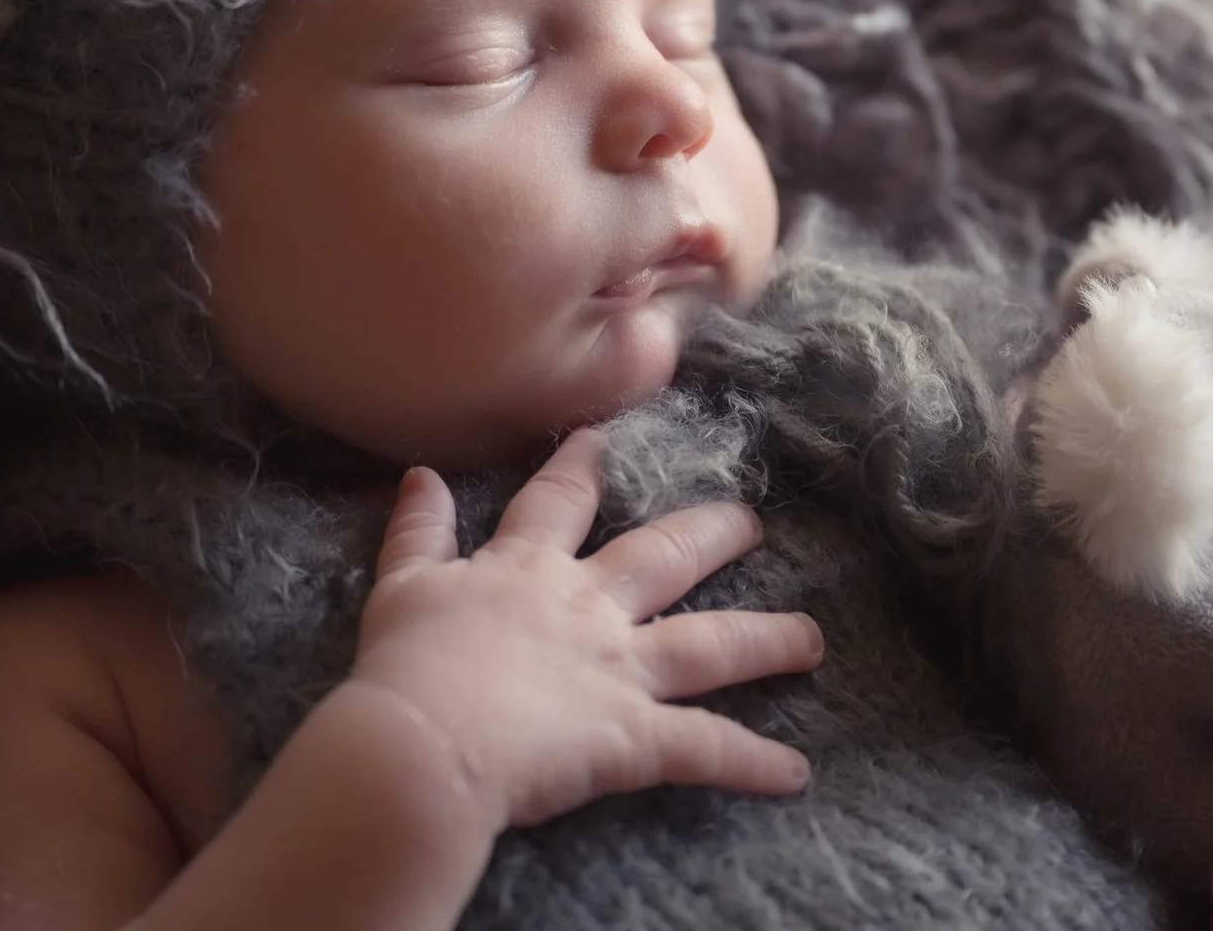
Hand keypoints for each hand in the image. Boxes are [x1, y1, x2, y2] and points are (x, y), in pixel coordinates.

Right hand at [342, 426, 824, 832]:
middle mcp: (588, 607)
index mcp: (527, 568)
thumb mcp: (400, 587)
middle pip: (664, 557)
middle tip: (751, 523)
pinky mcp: (637, 734)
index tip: (605, 439)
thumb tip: (421, 475)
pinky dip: (753, 761)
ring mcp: (620, 668)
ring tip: (812, 640)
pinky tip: (793, 772)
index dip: (583, 467)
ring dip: (767, 640)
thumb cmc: (404, 668)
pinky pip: (707, 747)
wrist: (422, 744)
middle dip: (711, 535)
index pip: (562, 502)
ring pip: (711, 644)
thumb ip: (418, 531)